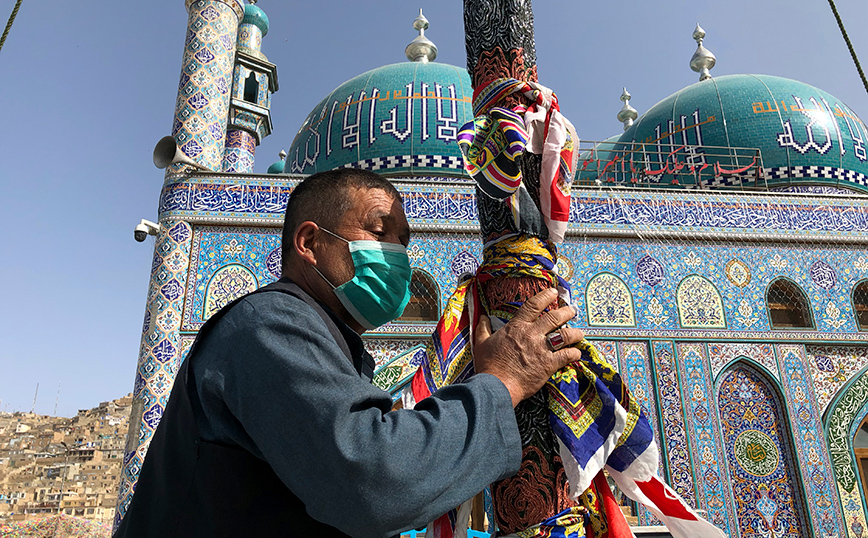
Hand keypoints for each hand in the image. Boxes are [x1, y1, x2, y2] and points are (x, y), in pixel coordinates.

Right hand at [473, 288, 584, 406]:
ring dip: (575, 332)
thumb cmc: (489, 365)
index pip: (533, 306)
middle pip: (554, 318)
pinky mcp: (548, 364)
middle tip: (572, 310)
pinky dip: (574, 353)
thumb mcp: (481, 343)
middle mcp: (531, 334)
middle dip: (566, 312)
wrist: (496, 385)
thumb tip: (482, 317)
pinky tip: (577, 353)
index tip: (553, 292)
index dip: (545, 297)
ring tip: (580, 332)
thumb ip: (483, 328)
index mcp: (516, 327)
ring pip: (564, 335)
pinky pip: (566, 355)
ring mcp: (541, 349)